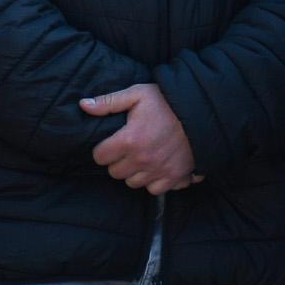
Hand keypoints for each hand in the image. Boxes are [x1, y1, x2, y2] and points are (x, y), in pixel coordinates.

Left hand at [81, 83, 200, 194]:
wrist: (201, 111)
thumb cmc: (166, 101)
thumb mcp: (136, 94)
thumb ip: (108, 102)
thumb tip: (83, 105)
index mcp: (129, 139)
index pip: (100, 156)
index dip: (102, 149)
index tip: (111, 143)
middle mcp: (142, 159)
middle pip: (115, 172)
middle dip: (117, 161)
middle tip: (127, 148)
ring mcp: (159, 171)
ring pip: (133, 183)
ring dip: (134, 172)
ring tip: (142, 157)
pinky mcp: (175, 177)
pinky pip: (154, 189)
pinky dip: (153, 181)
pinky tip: (156, 167)